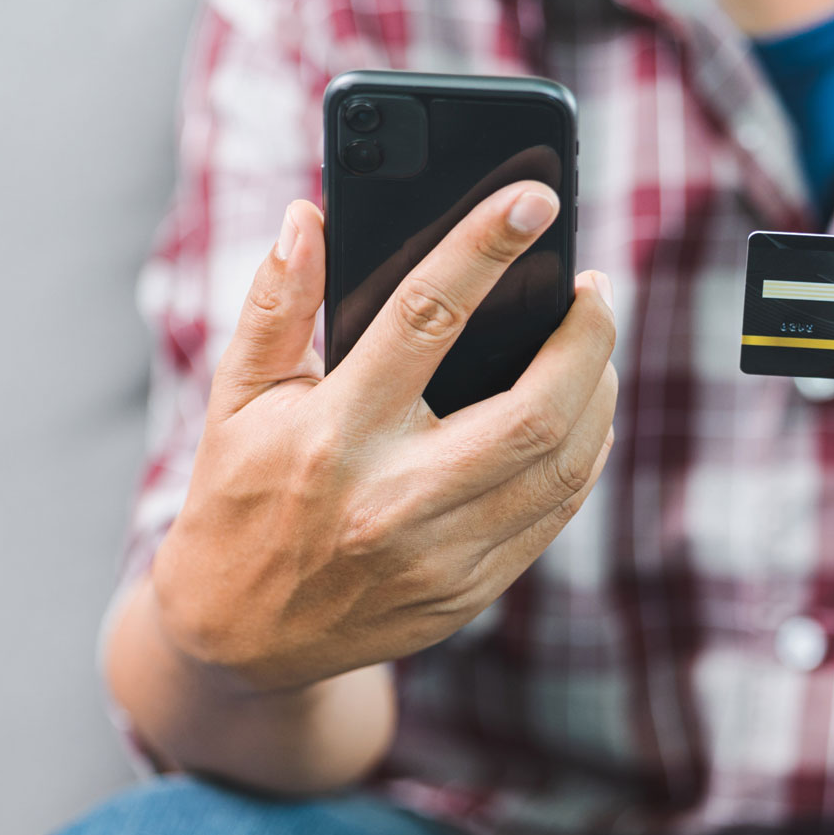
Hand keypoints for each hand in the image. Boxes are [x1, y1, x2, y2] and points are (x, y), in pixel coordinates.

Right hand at [154, 182, 618, 690]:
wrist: (239, 635)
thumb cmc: (238, 495)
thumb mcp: (237, 397)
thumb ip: (277, 302)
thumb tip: (307, 216)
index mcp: (333, 436)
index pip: (424, 319)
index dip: (485, 250)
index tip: (534, 199)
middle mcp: (392, 501)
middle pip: (532, 411)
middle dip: (585, 337)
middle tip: (595, 287)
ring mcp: (438, 557)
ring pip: (561, 466)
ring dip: (597, 391)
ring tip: (595, 342)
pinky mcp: (467, 592)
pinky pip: (554, 515)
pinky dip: (583, 453)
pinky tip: (582, 412)